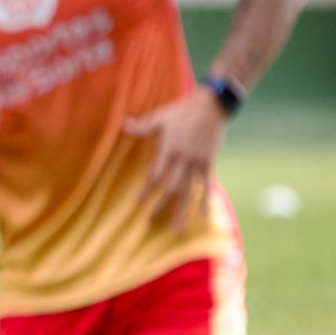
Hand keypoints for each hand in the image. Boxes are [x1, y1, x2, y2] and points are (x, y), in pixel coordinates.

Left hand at [124, 87, 226, 230]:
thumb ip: (143, 126)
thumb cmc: (183, 111)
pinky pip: (207, 185)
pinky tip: (202, 215)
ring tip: (177, 228)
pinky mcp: (209, 163)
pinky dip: (205, 200)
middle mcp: (183, 160)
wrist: (212, 106)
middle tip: (150, 221)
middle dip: (160, 205)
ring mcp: (197, 163)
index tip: (137, 204)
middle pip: (170, 188)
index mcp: (169, 150)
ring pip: (188, 191)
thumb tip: (123, 123)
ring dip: (182, 210)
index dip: (146, 191)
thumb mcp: (160, 117)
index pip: (155, 176)